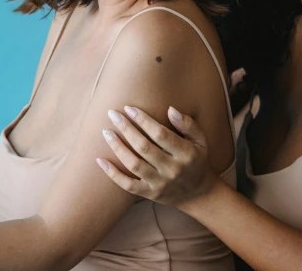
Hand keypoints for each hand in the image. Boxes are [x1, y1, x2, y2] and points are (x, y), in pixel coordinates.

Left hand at [97, 106, 217, 208]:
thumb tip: (170, 109)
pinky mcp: (150, 194)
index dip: (144, 120)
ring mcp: (160, 183)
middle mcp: (173, 169)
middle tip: (112, 114)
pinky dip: (113, 174)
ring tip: (106, 132)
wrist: (198, 194)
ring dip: (117, 147)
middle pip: (144, 147)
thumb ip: (188, 124)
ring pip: (134, 165)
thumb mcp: (201, 140)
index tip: (129, 108)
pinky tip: (100, 160)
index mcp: (186, 153)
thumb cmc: (197, 160)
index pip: (161, 134)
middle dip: (126, 129)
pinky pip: (128, 185)